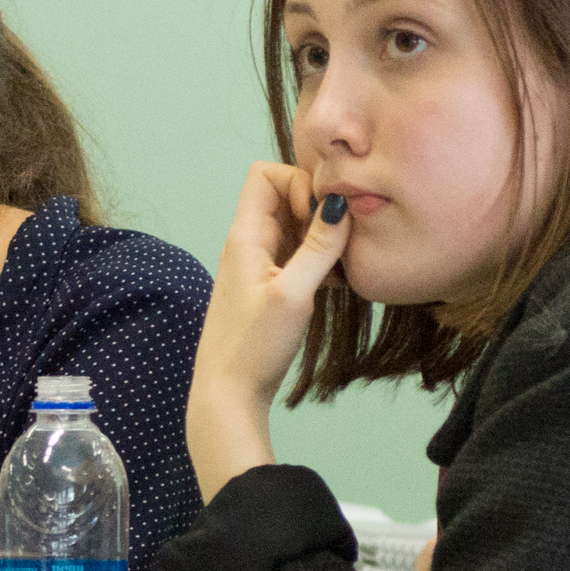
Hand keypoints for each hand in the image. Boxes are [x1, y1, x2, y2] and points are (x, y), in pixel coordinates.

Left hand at [186, 160, 354, 493]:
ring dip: (322, 238)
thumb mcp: (292, 294)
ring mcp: (259, 266)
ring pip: (296, 228)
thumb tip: (338, 203)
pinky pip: (299, 256)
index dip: (298, 183)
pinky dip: (320, 261)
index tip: (318, 218)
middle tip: (338, 242)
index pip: (266, 173)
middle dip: (318, 210)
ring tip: (340, 266)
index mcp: (245, 236)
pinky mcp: (270, 288)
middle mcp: (249, 244)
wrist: (228, 397)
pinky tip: (337, 285)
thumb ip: (318, 248)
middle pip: (285, 197)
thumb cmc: (253, 349)